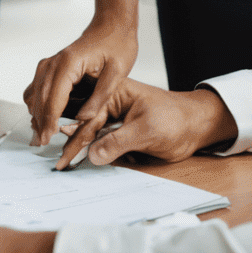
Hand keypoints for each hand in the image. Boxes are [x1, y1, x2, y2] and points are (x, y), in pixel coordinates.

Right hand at [24, 0, 140, 161]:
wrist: (112, 25)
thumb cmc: (117, 45)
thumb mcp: (117, 73)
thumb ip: (100, 97)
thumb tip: (83, 119)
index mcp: (69, 64)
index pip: (53, 97)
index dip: (48, 120)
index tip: (47, 139)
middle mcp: (54, 62)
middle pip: (39, 97)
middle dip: (39, 121)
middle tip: (40, 144)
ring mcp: (51, 63)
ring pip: (34, 92)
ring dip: (36, 113)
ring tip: (40, 134)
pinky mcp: (52, 66)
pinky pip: (38, 87)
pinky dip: (38, 102)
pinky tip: (45, 117)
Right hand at [56, 80, 236, 169]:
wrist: (196, 125)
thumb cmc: (176, 119)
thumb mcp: (148, 130)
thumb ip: (119, 141)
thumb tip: (93, 154)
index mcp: (114, 93)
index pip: (88, 117)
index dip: (74, 138)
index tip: (63, 157)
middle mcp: (110, 102)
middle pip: (83, 123)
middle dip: (68, 140)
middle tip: (55, 160)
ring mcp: (114, 115)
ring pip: (89, 131)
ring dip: (75, 144)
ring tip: (60, 157)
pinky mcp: (119, 128)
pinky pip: (100, 137)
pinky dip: (89, 147)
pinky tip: (76, 153)